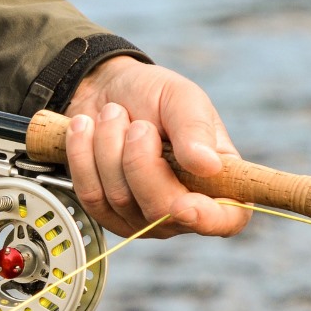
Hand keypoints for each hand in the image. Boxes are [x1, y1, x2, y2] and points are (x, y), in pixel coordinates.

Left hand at [63, 56, 250, 238]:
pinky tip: (86, 129)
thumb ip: (195, 129)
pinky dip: (83, 154)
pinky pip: (90, 195)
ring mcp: (143, 216)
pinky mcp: (106, 213)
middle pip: (161, 210)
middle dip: (139, 159)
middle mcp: (184, 207)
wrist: (104, 90)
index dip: (207, 219)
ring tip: (114, 115)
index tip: (183, 204)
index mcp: (217, 181)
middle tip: (137, 124)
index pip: (227, 220)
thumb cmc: (153, 96)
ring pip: (120, 199)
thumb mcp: (181, 97)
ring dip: (109, 146)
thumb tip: (208, 165)